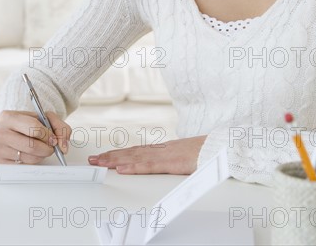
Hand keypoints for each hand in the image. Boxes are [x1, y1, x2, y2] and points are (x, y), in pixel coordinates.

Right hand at [0, 110, 71, 163]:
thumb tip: (63, 147)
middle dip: (47, 148)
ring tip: (41, 149)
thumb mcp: (43, 117)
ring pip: (28, 157)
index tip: (54, 139)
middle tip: (51, 147)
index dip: (48, 135)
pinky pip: (23, 166)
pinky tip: (31, 154)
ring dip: (41, 156)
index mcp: (7, 117)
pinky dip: (32, 162)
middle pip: (31, 145)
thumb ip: (59, 127)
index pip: (33, 127)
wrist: (9, 130)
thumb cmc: (27, 123)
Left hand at [87, 136, 205, 174]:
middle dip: (111, 156)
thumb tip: (169, 162)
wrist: (221, 147)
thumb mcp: (188, 157)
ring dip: (116, 160)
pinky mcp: (171, 163)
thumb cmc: (207, 153)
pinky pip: (149, 166)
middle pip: (131, 152)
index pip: (137, 151)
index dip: (120, 153)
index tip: (106, 155)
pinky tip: (121, 169)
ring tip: (100, 162)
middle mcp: (161, 150)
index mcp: (165, 149)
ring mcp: (165, 155)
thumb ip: (176, 159)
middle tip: (94, 159)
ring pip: (135, 157)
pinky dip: (133, 166)